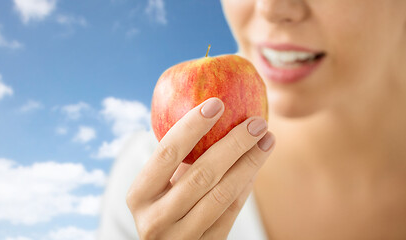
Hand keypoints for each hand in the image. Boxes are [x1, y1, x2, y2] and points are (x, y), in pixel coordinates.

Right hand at [127, 97, 274, 239]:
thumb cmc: (160, 207)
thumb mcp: (154, 187)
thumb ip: (172, 159)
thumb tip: (207, 109)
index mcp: (139, 196)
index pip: (166, 153)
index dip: (192, 126)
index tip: (216, 103)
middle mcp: (155, 220)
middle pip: (202, 174)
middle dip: (234, 144)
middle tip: (256, 122)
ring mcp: (181, 238)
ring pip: (222, 194)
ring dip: (249, 163)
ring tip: (267, 140)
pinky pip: (231, 212)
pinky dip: (246, 185)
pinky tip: (255, 166)